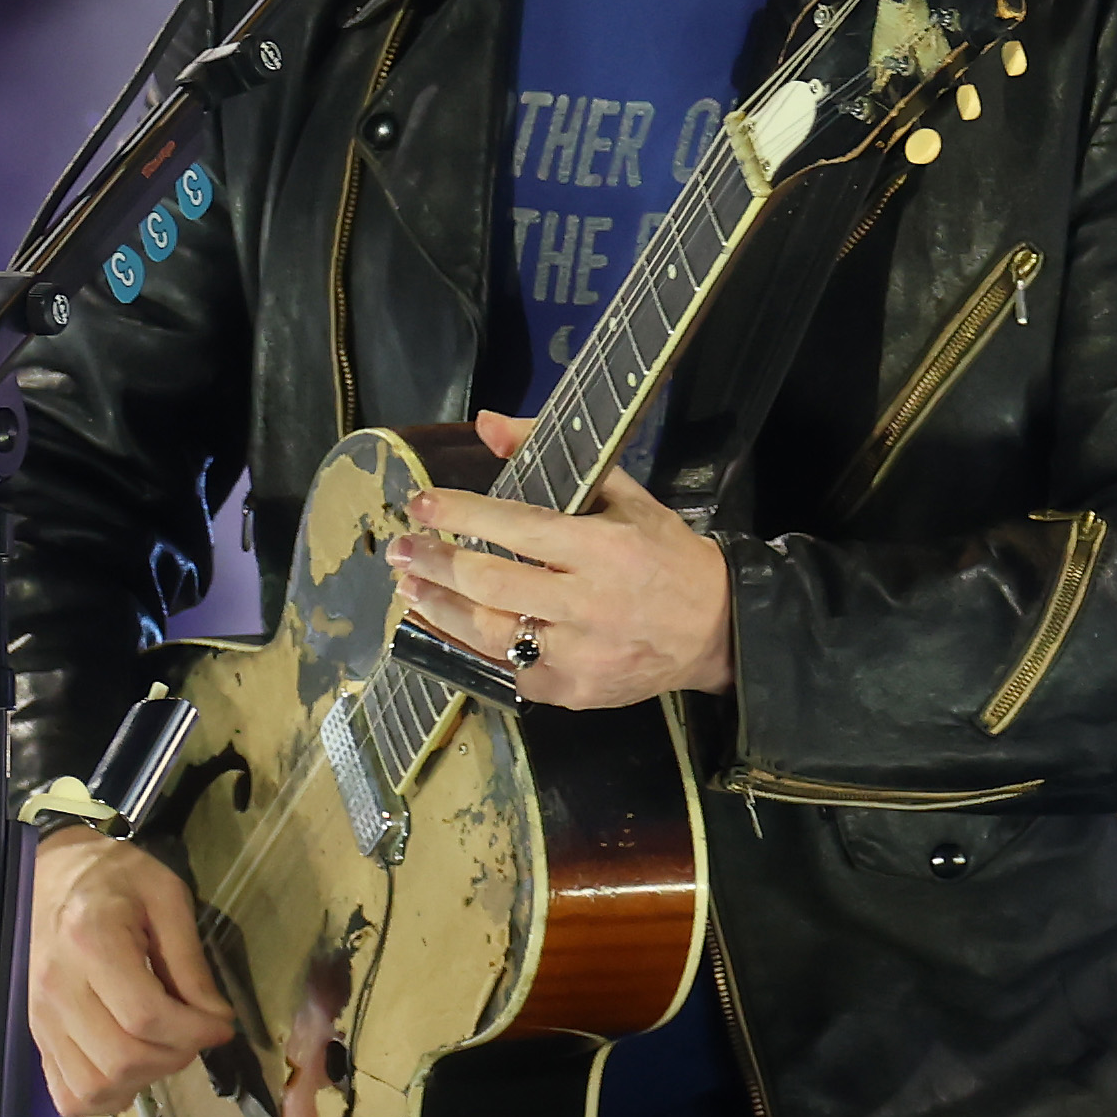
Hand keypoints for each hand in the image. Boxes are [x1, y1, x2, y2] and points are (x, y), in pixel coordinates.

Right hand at [24, 826, 233, 1116]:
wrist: (52, 874)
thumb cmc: (114, 878)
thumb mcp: (166, 898)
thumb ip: (190, 960)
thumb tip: (215, 1019)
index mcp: (91, 941)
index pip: (146, 1016)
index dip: (194, 1031)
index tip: (221, 1024)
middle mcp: (57, 987)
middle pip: (122, 1059)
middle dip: (175, 1056)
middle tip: (194, 1034)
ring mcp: (40, 1017)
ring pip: (94, 1087)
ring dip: (141, 1082)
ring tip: (162, 1050)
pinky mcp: (36, 1035)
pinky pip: (67, 1096)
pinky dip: (104, 1099)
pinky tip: (128, 1072)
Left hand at [386, 414, 733, 708]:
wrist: (715, 632)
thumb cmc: (664, 555)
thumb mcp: (625, 495)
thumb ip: (553, 457)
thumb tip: (487, 424)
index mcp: (604, 548)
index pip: (518, 527)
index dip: (462, 515)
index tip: (421, 505)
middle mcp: (588, 603)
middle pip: (492, 583)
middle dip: (436, 564)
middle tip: (400, 549)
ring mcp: (578, 655)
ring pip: (489, 633)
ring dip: (439, 608)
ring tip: (408, 587)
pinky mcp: (570, 692)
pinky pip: (505, 670)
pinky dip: (467, 648)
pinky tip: (441, 627)